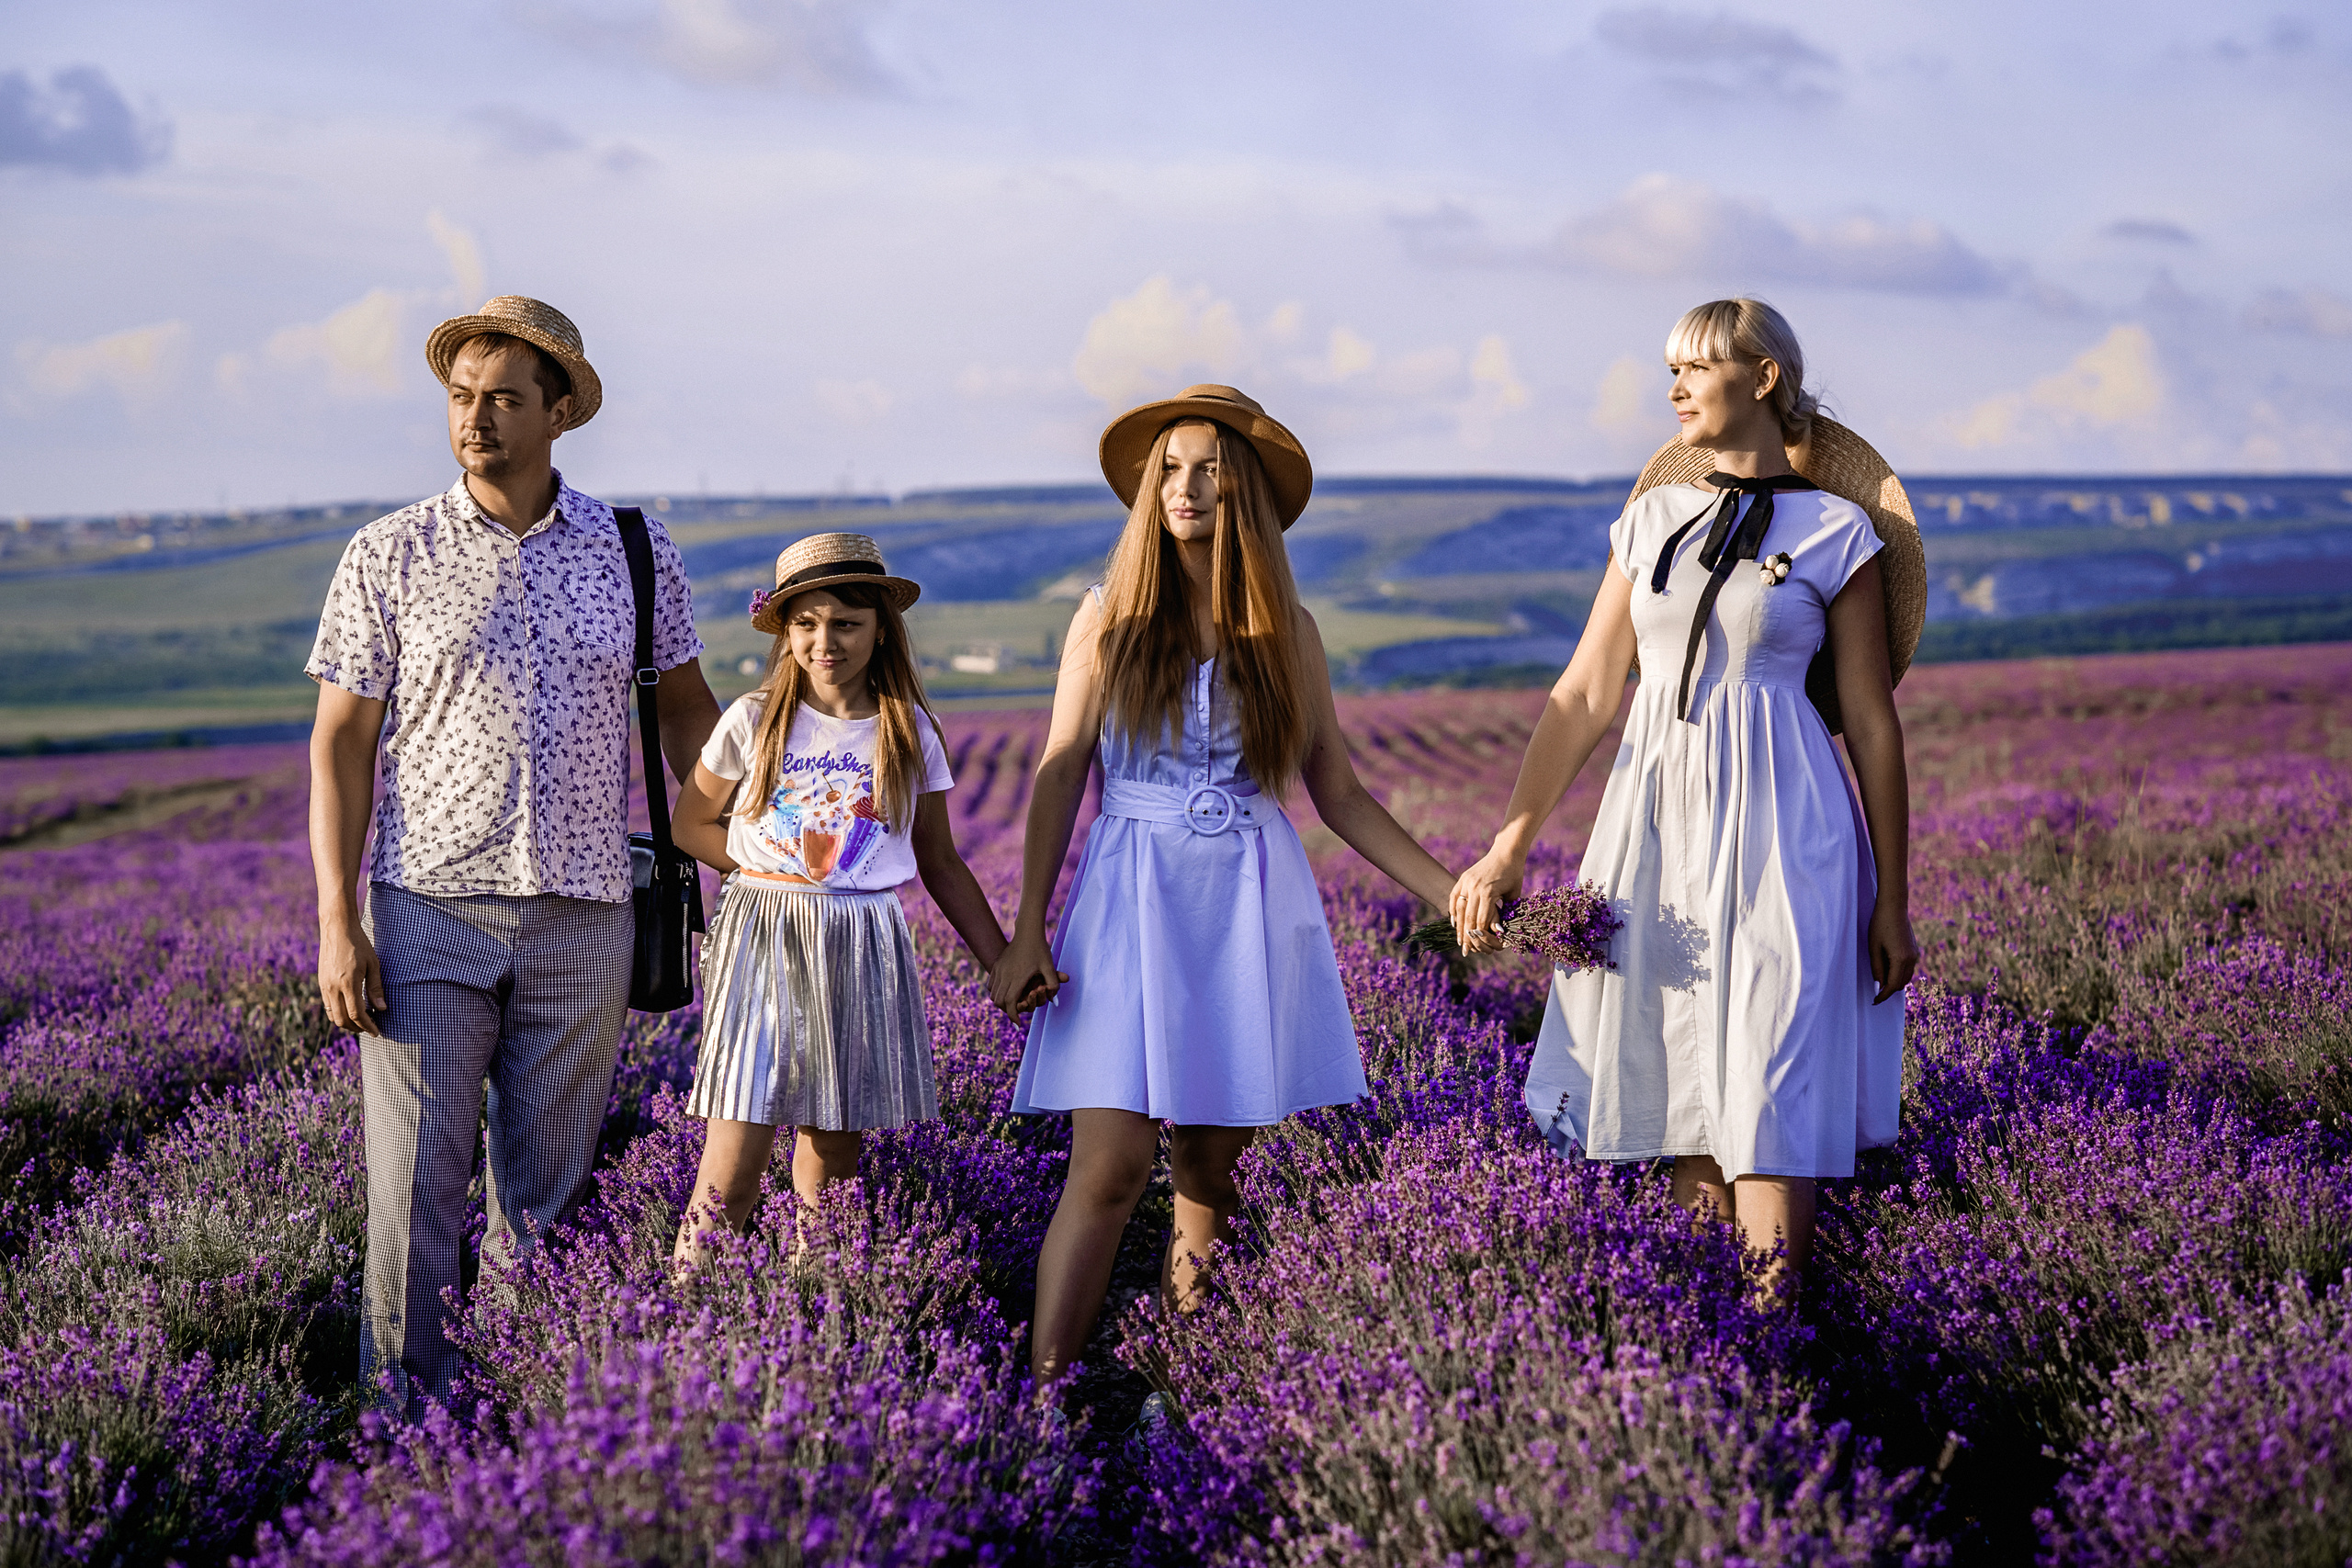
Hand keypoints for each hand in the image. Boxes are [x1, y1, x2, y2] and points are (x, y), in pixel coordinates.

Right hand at [319, 919, 386, 1034]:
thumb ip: (376, 988)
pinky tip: (350, 1008)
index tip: (377, 1031)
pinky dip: (338, 1012)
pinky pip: (327, 1005)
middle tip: (370, 1028)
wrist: (337, 928)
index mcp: (348, 983)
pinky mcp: (321, 982)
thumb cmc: (359, 944)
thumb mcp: (373, 964)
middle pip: (342, 1019)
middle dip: (357, 1028)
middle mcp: (332, 987)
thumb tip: (381, 1009)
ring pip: (332, 1015)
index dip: (367, 1026)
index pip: (357, 1014)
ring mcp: (324, 985)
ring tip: (362, 1020)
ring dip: (346, 1022)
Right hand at [991, 931, 1066, 1015]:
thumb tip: (1055, 1000)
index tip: (1018, 1024)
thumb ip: (1053, 983)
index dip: (1013, 1016)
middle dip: (1007, 1011)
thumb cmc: (1040, 949)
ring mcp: (999, 970)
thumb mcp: (1049, 966)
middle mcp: (1005, 975)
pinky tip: (1005, 994)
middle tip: (1016, 1015)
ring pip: (993, 994)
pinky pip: (991, 985)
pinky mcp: (997, 966)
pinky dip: (996, 992)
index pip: (1011, 1002)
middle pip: (1000, 1001)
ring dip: (1001, 1002)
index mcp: (1018, 977)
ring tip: (1011, 1006)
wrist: (1027, 932)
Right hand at [1449, 848, 1524, 956]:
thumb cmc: (1514, 873)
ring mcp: (1467, 882)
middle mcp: (1474, 887)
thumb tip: (1497, 929)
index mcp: (1488, 892)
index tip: (1476, 948)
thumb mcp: (1513, 894)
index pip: (1480, 920)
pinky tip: (1453, 920)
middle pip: (1467, 917)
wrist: (1506, 852)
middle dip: (1466, 935)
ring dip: (1458, 925)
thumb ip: (1504, 911)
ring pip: (1458, 908)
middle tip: (1464, 949)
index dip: (1478, 935)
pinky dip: (1453, 909)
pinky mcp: (1464, 878)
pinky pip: (1454, 896)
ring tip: (1458, 938)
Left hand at [1867, 899, 1917, 1004]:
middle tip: (1875, 993)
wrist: (1894, 907)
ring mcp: (1915, 955)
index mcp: (1900, 959)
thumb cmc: (1880, 925)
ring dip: (1895, 983)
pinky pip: (1908, 969)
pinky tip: (1888, 970)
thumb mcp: (1874, 948)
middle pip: (1901, 984)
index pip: (1892, 985)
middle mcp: (1911, 959)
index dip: (1883, 995)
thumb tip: (1879, 986)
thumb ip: (1877, 969)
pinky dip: (1899, 974)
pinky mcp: (1914, 950)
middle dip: (1889, 991)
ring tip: (1881, 981)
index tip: (1874, 1001)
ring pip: (1906, 978)